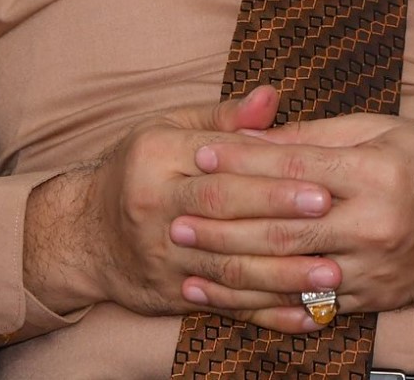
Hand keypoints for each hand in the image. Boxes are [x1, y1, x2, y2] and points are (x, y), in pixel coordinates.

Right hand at [23, 86, 342, 331]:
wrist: (82, 234)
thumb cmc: (139, 168)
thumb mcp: (170, 129)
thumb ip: (225, 117)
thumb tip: (273, 96)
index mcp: (157, 157)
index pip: (221, 165)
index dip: (271, 174)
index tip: (319, 178)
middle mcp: (154, 207)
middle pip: (223, 213)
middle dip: (279, 216)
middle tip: (330, 216)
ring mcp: (161, 256)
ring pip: (226, 267)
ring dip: (282, 275)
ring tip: (330, 274)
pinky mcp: (170, 294)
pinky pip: (224, 306)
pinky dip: (268, 315)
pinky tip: (307, 316)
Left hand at [173, 114, 413, 316]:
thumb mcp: (380, 128)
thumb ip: (315, 136)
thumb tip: (253, 135)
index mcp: (376, 171)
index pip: (293, 168)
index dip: (241, 161)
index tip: (198, 155)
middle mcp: (375, 224)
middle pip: (283, 226)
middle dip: (222, 224)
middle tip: (174, 219)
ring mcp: (375, 268)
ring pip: (290, 274)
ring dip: (233, 273)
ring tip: (187, 265)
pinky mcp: (375, 298)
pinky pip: (312, 306)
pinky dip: (267, 305)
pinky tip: (232, 300)